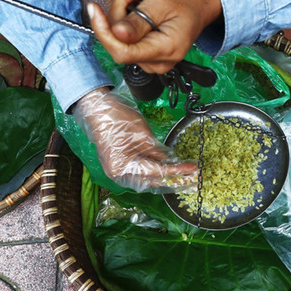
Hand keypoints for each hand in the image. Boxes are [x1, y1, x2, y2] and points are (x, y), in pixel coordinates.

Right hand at [73, 87, 198, 191]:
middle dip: (174, 179)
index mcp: (123, 167)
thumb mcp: (143, 134)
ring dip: (165, 177)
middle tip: (193, 179)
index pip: (156, 172)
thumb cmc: (118, 118)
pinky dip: (154, 171)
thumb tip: (170, 162)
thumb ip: (157, 151)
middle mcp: (119, 175)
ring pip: (146, 179)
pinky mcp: (119, 166)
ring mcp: (117, 171)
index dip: (177, 171)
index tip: (193, 169)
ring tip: (185, 177)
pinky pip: (140, 172)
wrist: (97, 109)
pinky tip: (168, 169)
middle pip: (151, 180)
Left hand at [88, 0, 221, 74]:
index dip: (104, 33)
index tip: (95, 10)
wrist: (202, 4)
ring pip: (121, 41)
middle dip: (118, 15)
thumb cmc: (186, 1)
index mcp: (166, 49)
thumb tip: (117, 33)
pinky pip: (127, 41)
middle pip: (120, 44)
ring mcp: (153, 61)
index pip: (123, 52)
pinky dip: (127, 21)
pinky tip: (139, 7)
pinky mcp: (148, 56)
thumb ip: (137, 21)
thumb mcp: (160, 3)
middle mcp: (159, 62)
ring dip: (123, 15)